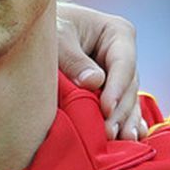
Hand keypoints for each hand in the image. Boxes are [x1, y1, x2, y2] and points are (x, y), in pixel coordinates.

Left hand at [57, 3, 144, 138]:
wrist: (36, 30)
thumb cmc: (49, 28)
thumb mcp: (58, 38)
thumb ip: (74, 60)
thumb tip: (94, 82)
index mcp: (118, 33)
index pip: (123, 63)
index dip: (116, 88)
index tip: (106, 109)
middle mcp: (124, 54)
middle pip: (128, 85)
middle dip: (120, 110)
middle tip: (109, 132)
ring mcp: (120, 73)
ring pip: (129, 99)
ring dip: (126, 121)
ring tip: (125, 141)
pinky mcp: (113, 89)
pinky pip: (124, 107)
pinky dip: (127, 122)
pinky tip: (133, 139)